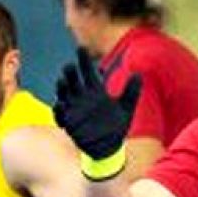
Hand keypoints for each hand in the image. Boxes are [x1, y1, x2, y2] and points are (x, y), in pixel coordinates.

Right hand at [55, 48, 140, 180]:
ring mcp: (75, 109)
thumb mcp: (126, 108)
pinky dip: (59, 110)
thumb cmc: (117, 127)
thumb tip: (138, 73)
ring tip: (61, 81)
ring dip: (62, 88)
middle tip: (70, 66)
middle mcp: (83, 98)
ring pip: (64, 94)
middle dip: (70, 73)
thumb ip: (131, 91)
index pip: (88, 72)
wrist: (110, 148)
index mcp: (96, 92)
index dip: (84, 60)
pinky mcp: (70, 122)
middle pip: (74, 81)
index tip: (81, 48)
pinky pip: (60, 114)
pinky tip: (60, 105)